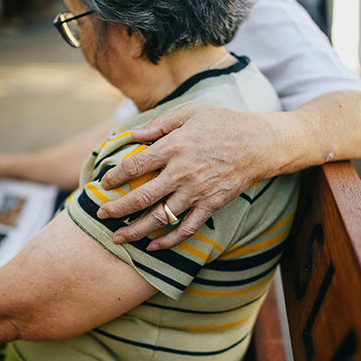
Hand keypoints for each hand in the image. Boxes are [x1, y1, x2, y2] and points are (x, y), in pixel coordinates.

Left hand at [97, 104, 280, 249]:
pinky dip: (169, 241)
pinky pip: (186, 229)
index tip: (104, 184)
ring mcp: (197, 192)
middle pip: (141, 197)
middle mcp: (182, 173)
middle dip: (117, 209)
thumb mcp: (189, 113)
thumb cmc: (222, 123)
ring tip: (118, 238)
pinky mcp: (210, 206)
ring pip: (160, 218)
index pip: (135, 166)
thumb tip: (132, 136)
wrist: (258, 143)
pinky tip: (153, 247)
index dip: (115, 178)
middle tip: (101, 215)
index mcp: (174, 147)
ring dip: (136, 231)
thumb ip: (159, 124)